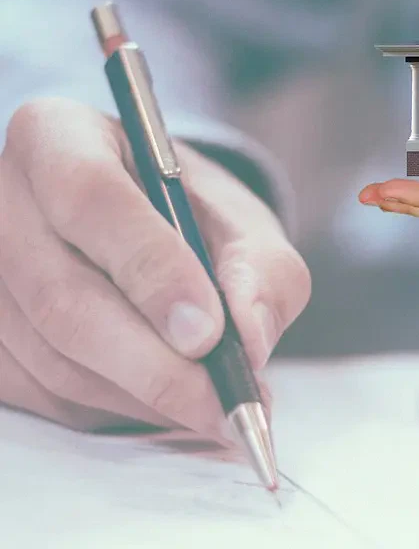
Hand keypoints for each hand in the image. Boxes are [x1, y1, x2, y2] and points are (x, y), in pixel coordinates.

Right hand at [0, 98, 310, 438]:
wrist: (147, 232)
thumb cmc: (193, 218)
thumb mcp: (245, 224)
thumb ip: (263, 272)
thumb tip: (250, 341)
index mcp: (59, 137)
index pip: (91, 198)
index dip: (151, 272)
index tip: (209, 333)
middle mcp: (1, 200)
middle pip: (61, 296)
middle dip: (153, 365)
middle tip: (223, 401)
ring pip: (52, 357)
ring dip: (142, 397)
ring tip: (213, 405)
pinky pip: (42, 395)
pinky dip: (114, 411)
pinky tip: (165, 404)